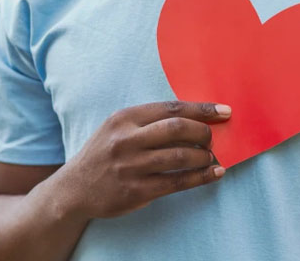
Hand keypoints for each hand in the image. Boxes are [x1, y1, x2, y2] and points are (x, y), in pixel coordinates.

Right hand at [56, 100, 230, 218]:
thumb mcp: (117, 128)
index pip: (171, 108)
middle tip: (212, 138)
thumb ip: (148, 121)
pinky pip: (177, 182)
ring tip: (211, 157)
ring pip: (180, 156)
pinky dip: (201, 177)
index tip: (223, 111)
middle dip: (204, 132)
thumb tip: (194, 118)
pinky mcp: (136, 191)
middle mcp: (126, 140)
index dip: (201, 109)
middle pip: (177, 128)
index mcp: (123, 118)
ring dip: (204, 156)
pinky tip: (214, 174)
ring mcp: (131, 167)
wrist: (75, 188)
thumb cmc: (104, 153)